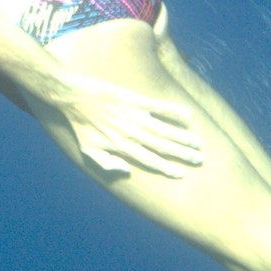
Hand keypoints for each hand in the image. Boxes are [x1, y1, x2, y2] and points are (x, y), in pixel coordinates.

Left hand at [53, 75, 205, 180]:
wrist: (71, 96)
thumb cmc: (79, 125)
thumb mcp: (87, 150)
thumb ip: (107, 163)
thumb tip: (127, 170)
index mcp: (120, 147)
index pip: (149, 160)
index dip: (166, 168)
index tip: (181, 174)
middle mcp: (130, 133)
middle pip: (162, 146)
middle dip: (182, 154)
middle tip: (199, 159)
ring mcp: (133, 115)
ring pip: (163, 129)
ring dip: (182, 136)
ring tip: (197, 142)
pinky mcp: (133, 99)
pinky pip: (158, 106)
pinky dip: (173, 110)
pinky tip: (188, 114)